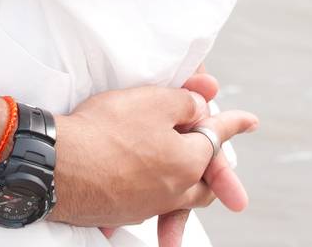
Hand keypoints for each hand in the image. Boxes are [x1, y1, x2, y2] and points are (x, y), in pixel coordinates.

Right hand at [52, 73, 257, 229]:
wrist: (60, 165)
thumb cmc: (108, 128)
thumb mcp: (153, 100)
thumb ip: (185, 101)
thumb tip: (202, 105)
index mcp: (189, 161)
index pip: (217, 136)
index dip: (233, 122)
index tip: (250, 120)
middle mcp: (174, 190)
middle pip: (204, 179)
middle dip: (213, 165)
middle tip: (214, 152)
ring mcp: (148, 205)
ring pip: (179, 196)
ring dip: (184, 182)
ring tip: (180, 168)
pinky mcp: (123, 211)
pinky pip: (150, 204)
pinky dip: (154, 193)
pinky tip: (138, 181)